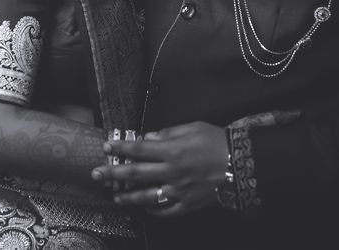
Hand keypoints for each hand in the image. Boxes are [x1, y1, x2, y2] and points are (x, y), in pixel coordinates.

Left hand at [91, 122, 226, 216]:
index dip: (120, 148)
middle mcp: (171, 172)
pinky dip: (154, 211)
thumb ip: (167, 133)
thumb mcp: (192, 128)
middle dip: (113, 174)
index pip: (138, 149)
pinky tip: (145, 208)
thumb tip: (147, 138)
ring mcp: (179, 191)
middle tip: (96, 174)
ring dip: (128, 197)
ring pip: (147, 196)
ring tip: (115, 196)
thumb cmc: (217, 142)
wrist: (242, 164)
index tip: (106, 147)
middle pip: (136, 174)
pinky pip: (166, 211)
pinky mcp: (188, 204)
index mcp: (171, 151)